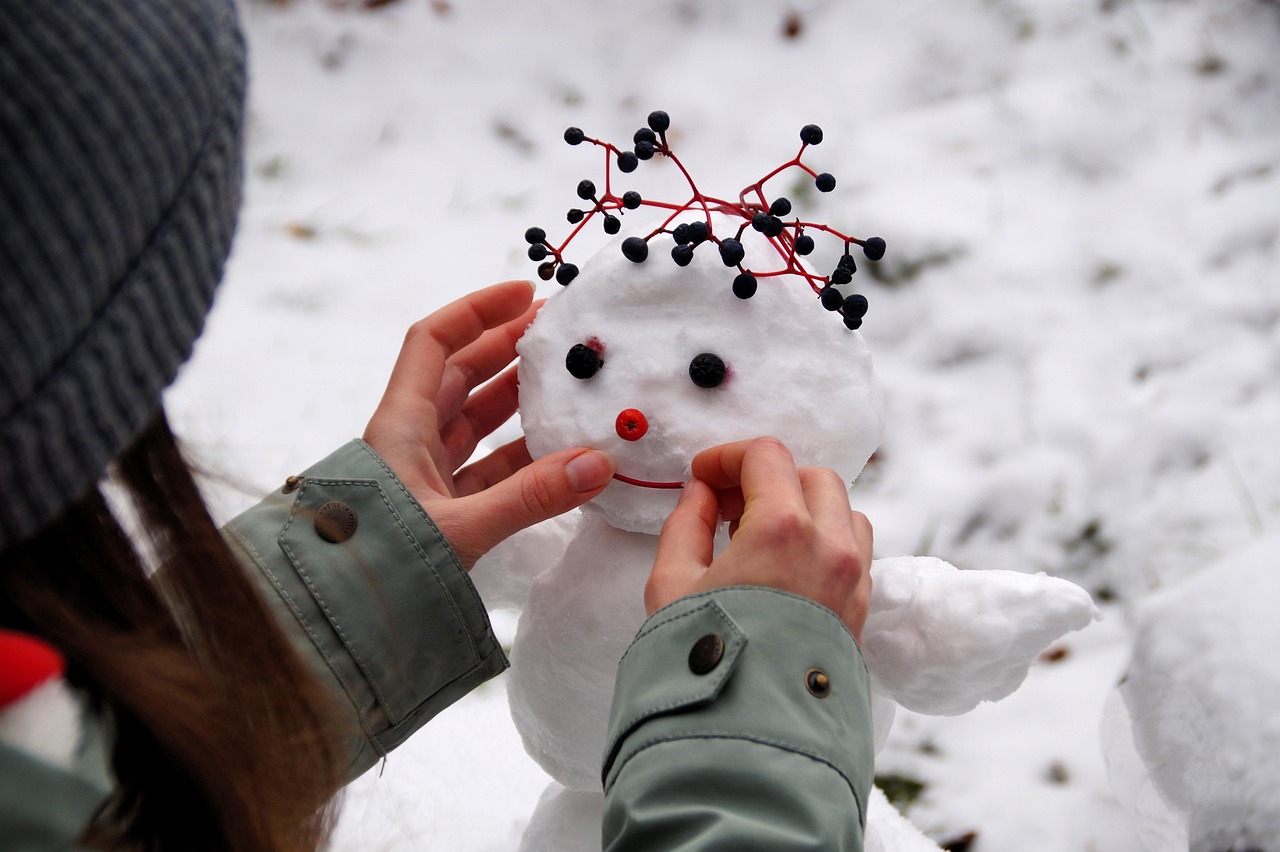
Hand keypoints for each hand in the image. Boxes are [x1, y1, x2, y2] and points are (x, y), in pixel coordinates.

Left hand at [363, 280, 614, 568]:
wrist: (346, 623)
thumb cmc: (383, 565)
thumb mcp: (460, 527)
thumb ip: (531, 497)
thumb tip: (599, 464)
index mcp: (399, 425)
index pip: (433, 341)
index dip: (476, 309)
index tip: (524, 291)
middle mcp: (409, 440)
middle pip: (460, 373)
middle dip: (507, 347)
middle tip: (557, 331)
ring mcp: (424, 475)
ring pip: (475, 420)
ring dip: (517, 399)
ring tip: (566, 381)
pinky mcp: (441, 508)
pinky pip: (486, 467)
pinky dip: (521, 456)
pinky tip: (559, 451)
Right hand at [645, 437, 872, 641]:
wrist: (748, 736)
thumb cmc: (702, 662)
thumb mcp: (671, 583)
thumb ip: (686, 523)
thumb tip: (701, 494)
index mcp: (783, 528)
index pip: (767, 456)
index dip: (728, 456)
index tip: (703, 477)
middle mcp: (830, 545)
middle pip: (811, 475)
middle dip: (768, 479)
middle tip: (726, 506)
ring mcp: (853, 578)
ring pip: (842, 510)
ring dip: (803, 507)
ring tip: (758, 536)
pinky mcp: (861, 609)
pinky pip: (854, 550)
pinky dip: (823, 540)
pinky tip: (784, 567)